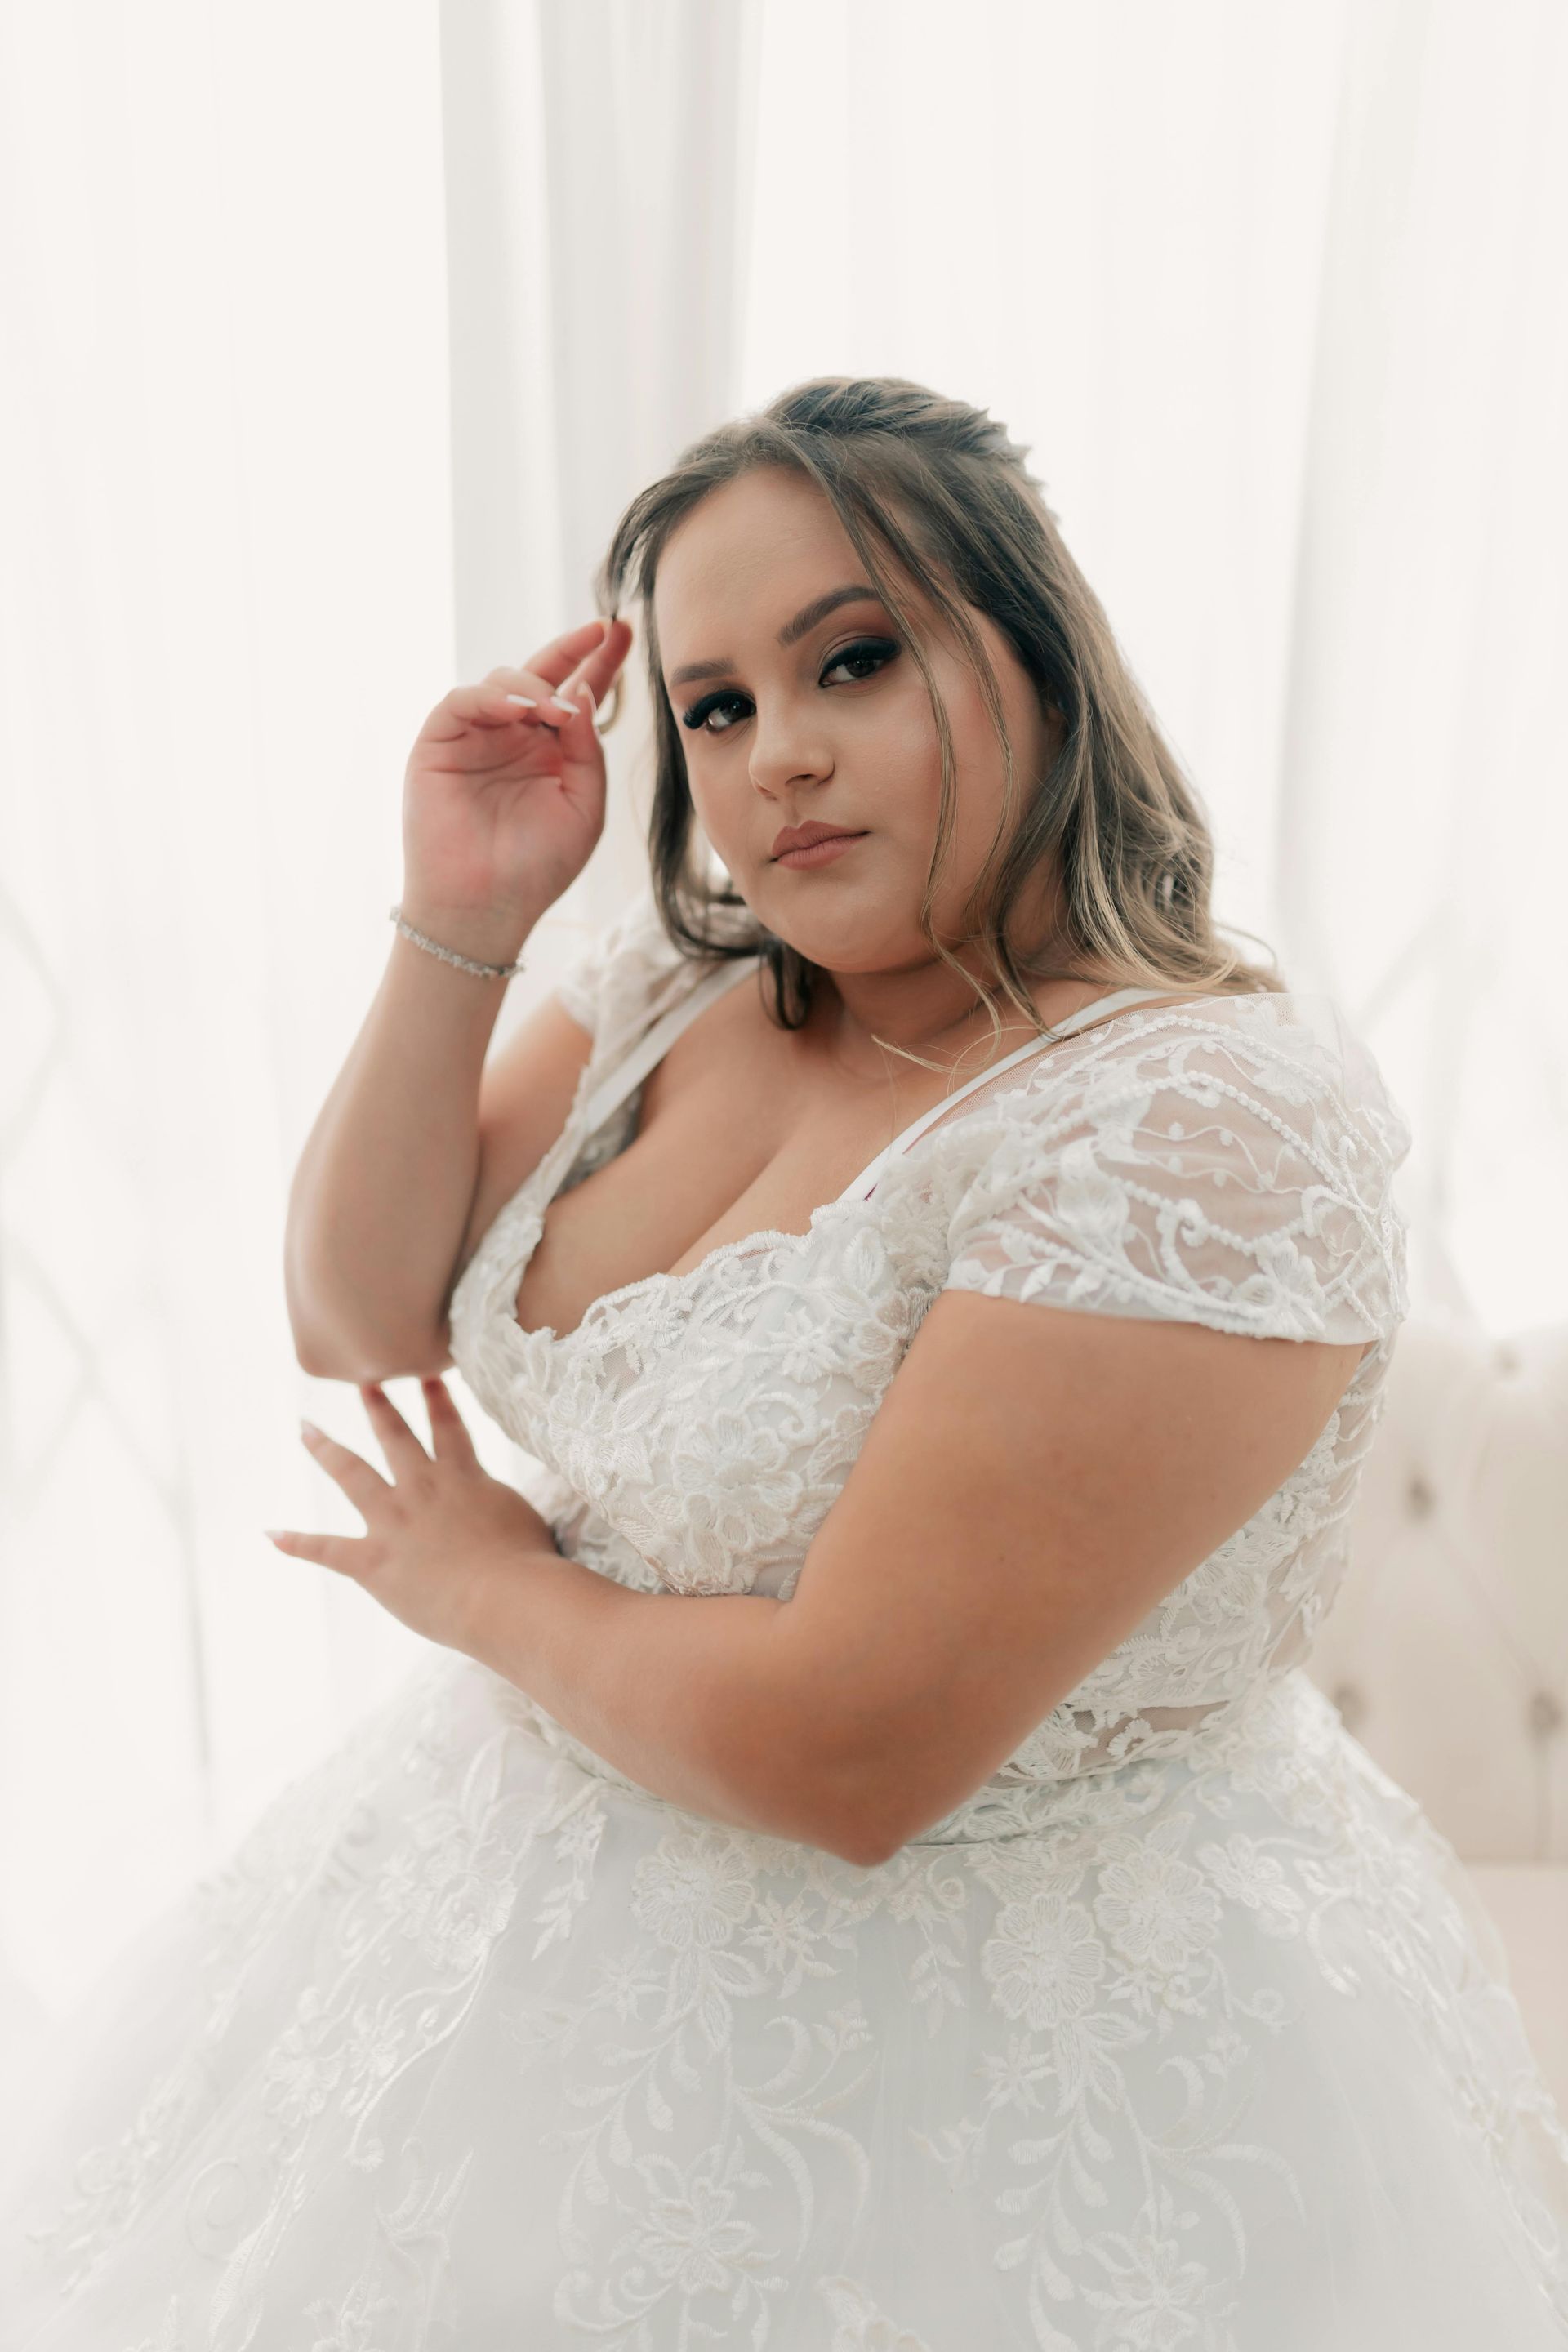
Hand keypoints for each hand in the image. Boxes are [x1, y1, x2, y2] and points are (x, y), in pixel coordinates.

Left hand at [266, 1375, 559, 1651]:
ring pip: (352, 1474)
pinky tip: (271, 1533)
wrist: (504, 1597)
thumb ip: (501, 1504)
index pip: (447, 1428)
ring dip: (326, 1449)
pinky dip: (297, 1542)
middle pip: (395, 1437)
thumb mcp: (524, 1519)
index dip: (435, 1398)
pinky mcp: (373, 1561)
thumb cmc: (529, 1564)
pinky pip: (326, 1549)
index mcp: (463, 1478)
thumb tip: (499, 1506)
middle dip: (377, 1406)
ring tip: (306, 1429)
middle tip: (362, 1381)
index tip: (423, 1372)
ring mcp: (393, 1522)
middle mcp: (422, 1489)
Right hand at [400, 614, 634, 938]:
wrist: (486, 907)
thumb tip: (582, 691)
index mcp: (551, 751)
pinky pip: (462, 702)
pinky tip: (521, 711)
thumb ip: (587, 750)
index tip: (623, 631)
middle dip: (572, 648)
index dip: (599, 661)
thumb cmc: (537, 866)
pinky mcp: (438, 744)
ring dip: (535, 686)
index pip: (577, 695)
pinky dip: (491, 698)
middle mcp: (513, 737)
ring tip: (556, 709)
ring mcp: (475, 737)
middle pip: (542, 675)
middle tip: (602, 629)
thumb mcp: (584, 807)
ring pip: (503, 682)